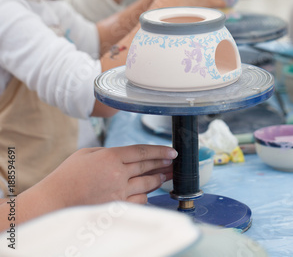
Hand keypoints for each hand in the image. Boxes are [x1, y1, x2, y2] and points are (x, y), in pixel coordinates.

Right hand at [31, 145, 177, 207]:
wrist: (54, 202)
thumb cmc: (67, 177)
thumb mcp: (86, 154)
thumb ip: (110, 152)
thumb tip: (129, 155)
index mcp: (110, 156)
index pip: (142, 151)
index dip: (160, 151)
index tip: (171, 152)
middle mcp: (117, 173)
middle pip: (148, 166)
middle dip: (164, 164)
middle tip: (173, 162)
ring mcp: (118, 192)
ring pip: (147, 184)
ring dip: (160, 179)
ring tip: (167, 175)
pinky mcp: (118, 207)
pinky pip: (140, 200)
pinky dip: (146, 195)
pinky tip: (149, 191)